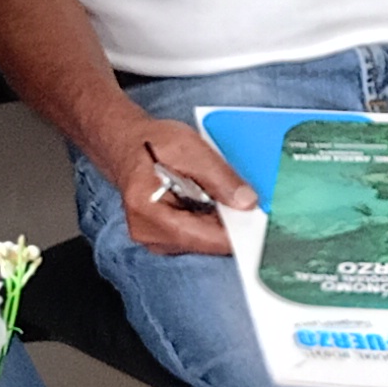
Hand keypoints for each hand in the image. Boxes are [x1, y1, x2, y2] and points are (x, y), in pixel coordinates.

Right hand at [106, 116, 250, 259]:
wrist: (127, 145)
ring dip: (219, 222)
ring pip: (204, 241)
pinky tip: (210, 202)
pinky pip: (198, 236)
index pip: (200, 237)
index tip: (260, 226)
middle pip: (204, 242)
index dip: (234, 233)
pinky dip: (210, 221)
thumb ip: (219, 177)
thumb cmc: (152, 144)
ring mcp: (155, 240)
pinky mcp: (165, 239)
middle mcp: (148, 234)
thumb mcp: (189, 148)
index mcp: (148, 211)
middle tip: (246, 202)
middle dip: (228, 224)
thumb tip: (247, 203)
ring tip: (218, 194)